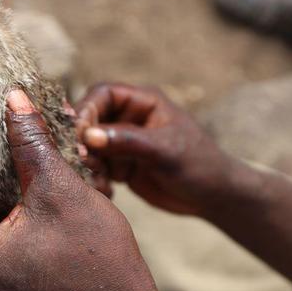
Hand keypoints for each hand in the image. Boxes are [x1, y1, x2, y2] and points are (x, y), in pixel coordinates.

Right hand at [76, 83, 232, 215]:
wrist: (214, 196)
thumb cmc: (199, 164)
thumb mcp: (164, 150)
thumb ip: (127, 140)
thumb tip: (88, 136)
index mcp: (143, 102)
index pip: (103, 94)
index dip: (86, 109)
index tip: (77, 133)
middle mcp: (129, 118)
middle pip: (90, 119)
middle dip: (83, 139)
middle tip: (83, 160)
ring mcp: (123, 142)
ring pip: (90, 146)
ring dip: (88, 162)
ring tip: (99, 180)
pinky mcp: (121, 165)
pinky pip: (97, 167)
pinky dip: (95, 178)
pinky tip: (107, 191)